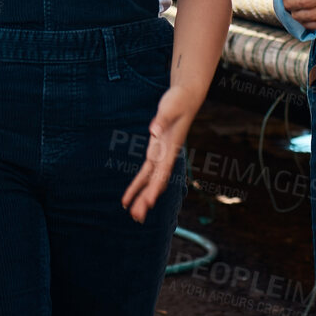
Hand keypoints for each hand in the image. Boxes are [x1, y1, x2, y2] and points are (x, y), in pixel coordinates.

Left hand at [121, 85, 195, 222]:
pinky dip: (137, 186)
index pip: (163, 172)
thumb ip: (161, 120)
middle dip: (147, 200)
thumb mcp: (170, 107)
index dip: (155, 188)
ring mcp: (161, 155)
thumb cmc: (179, 101)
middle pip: (156, 183)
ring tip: (132, 215)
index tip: (148, 202)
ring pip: (151, 182)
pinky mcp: (156, 152)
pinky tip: (128, 198)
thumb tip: (153, 130)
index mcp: (171, 148)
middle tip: (136, 217)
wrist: (187, 98)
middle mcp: (167, 156)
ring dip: (142, 198)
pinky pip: (145, 173)